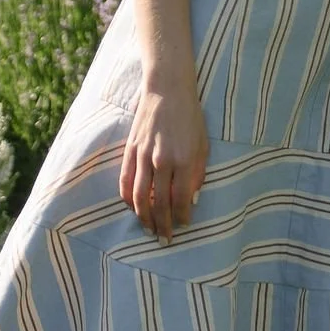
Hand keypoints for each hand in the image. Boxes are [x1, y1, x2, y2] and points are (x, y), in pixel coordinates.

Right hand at [119, 82, 209, 238]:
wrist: (167, 90)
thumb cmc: (190, 117)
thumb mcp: (203, 145)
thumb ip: (197, 173)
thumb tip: (191, 199)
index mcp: (184, 160)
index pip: (181, 200)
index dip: (182, 217)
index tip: (184, 225)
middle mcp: (162, 161)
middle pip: (159, 204)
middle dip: (163, 226)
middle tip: (165, 239)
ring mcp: (143, 156)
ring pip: (140, 198)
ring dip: (144, 218)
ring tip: (149, 230)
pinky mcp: (130, 150)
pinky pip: (126, 182)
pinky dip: (128, 199)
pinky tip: (133, 209)